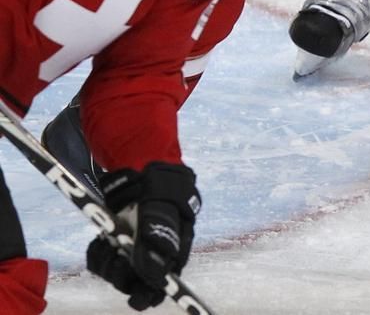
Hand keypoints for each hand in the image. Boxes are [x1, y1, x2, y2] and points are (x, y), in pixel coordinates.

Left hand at [86, 162, 199, 310]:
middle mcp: (154, 251)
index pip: (165, 279)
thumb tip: (156, 274)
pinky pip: (102, 260)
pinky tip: (99, 241)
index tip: (139, 301)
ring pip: (118, 273)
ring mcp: (132, 247)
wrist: (140, 165)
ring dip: (108, 266)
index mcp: (175, 247)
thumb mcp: (162, 207)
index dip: (153, 293)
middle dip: (124, 277)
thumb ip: (159, 238)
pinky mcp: (114, 242)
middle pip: (139, 281)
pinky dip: (97, 255)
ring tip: (105, 246)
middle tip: (116, 263)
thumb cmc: (160, 186)